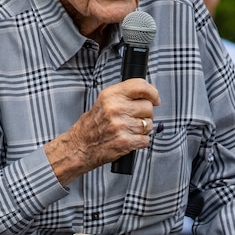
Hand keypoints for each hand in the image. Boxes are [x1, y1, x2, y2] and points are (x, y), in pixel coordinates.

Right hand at [44, 78, 159, 184]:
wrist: (79, 147)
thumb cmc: (92, 125)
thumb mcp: (104, 102)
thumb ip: (124, 95)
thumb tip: (149, 91)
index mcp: (110, 96)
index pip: (141, 86)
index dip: (153, 92)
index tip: (155, 98)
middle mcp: (115, 109)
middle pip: (148, 107)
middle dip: (146, 114)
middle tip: (134, 118)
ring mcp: (120, 126)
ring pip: (149, 124)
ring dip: (143, 129)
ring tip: (129, 130)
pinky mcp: (125, 142)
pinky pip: (146, 140)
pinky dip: (140, 141)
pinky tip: (129, 139)